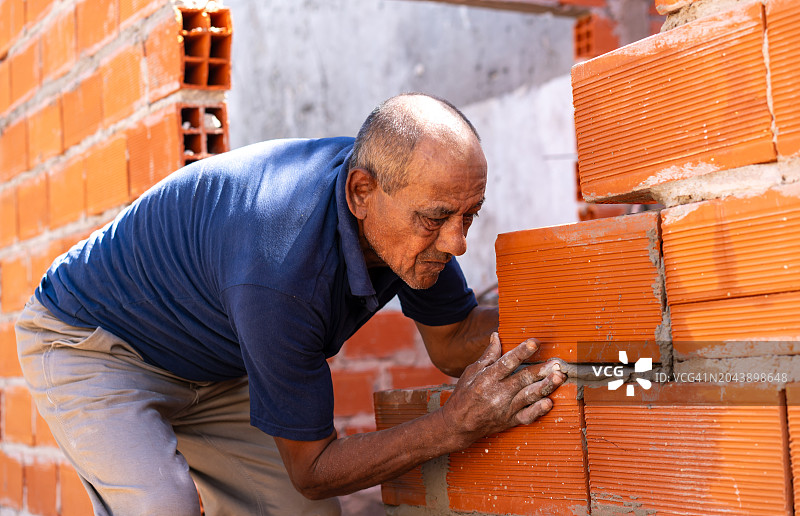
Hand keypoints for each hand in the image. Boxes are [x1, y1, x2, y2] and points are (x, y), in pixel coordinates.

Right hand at [439, 332, 564, 447]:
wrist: (458, 424)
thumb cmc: (464, 395)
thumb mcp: (471, 372)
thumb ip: (488, 355)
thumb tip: (496, 336)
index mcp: (487, 378)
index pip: (507, 362)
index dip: (521, 352)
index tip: (534, 342)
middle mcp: (497, 393)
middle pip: (522, 378)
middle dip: (541, 370)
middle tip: (557, 362)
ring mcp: (505, 408)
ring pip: (528, 395)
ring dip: (545, 386)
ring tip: (558, 377)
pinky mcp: (511, 420)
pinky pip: (527, 416)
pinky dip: (538, 411)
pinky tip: (549, 403)